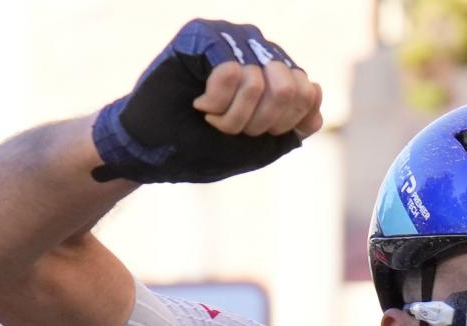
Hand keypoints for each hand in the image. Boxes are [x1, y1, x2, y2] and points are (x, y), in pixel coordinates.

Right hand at [92, 19, 323, 183]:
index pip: (307, 93)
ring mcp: (230, 36)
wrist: (152, 151)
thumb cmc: (204, 147)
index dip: (281, 126)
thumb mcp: (262, 144)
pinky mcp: (202, 34)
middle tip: (226, 126)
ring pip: (260, 80)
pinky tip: (198, 102)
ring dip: (234, 116)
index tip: (251, 134)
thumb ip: (296, 122)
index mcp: (275, 71)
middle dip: (258, 122)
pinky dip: (217, 101)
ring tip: (210, 116)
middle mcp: (257, 47)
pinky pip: (231, 71)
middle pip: (289, 87)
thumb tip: (314, 88)